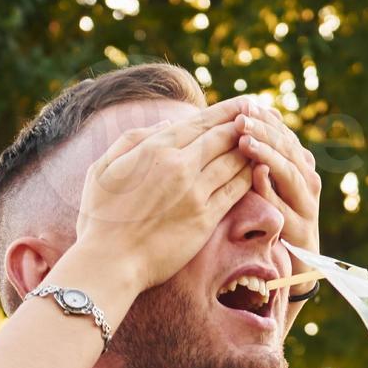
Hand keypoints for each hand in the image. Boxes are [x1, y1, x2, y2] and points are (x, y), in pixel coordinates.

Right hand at [72, 106, 261, 295]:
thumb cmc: (100, 218)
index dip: (226, 111)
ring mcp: (195, 192)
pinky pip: (236, 190)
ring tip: (267, 139)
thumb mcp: (103, 169)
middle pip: (223, 136)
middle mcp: (179, 165)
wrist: (110, 262)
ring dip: (252, 148)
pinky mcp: (205, 218)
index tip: (243, 105)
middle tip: (263, 115)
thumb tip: (164, 125)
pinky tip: (259, 170)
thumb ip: (132, 140)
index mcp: (155, 149)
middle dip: (246, 123)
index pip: (200, 122)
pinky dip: (250, 176)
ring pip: (234, 160)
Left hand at [215, 97, 322, 271]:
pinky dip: (272, 188)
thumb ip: (256, 162)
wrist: (293, 269)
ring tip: (245, 141)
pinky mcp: (302, 230)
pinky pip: (285, 205)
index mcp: (300, 166)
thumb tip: (235, 125)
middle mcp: (308, 181)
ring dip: (268, 154)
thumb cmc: (271, 222)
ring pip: (290, 172)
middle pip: (288, 148)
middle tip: (241, 118)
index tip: (244, 104)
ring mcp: (308, 205)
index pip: (283, 134)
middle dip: (264, 131)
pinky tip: (258, 174)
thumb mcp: (263, 188)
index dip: (265, 119)